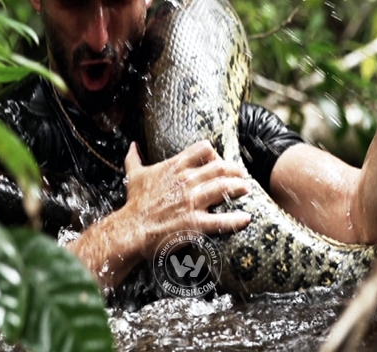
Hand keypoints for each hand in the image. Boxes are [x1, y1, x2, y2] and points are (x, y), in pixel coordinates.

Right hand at [123, 140, 250, 259]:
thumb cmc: (134, 204)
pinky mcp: (195, 223)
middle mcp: (186, 181)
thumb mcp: (134, 176)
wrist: (130, 230)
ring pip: (224, 187)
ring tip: (246, 189)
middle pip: (220, 167)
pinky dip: (237, 220)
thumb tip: (132, 145)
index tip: (219, 161)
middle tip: (241, 176)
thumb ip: (134, 159)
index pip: (204, 149)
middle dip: (235, 170)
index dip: (215, 154)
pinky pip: (222, 220)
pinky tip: (246, 218)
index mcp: (175, 167)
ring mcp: (192, 201)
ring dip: (239, 188)